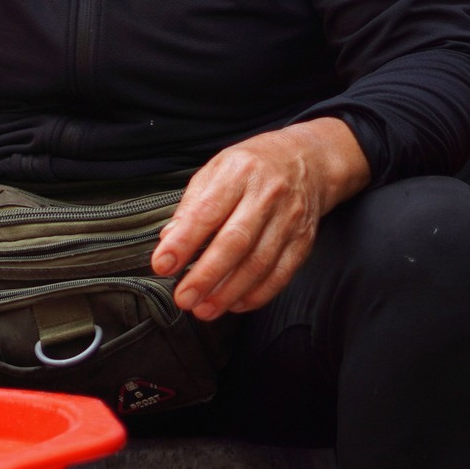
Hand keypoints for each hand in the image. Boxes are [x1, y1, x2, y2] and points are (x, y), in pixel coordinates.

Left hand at [150, 117, 369, 320]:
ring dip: (229, 292)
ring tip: (205, 308)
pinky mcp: (303, 240)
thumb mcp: (215, 170)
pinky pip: (281, 273)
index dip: (183, 242)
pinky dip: (257, 294)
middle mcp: (266, 196)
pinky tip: (236, 303)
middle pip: (235, 242)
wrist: (306, 160)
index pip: (206, 212)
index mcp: (238, 174)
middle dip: (206, 275)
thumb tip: (169, 239)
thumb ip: (191, 205)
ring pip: (259, 263)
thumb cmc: (253, 166)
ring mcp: (289, 219)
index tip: (163, 264)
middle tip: (184, 297)